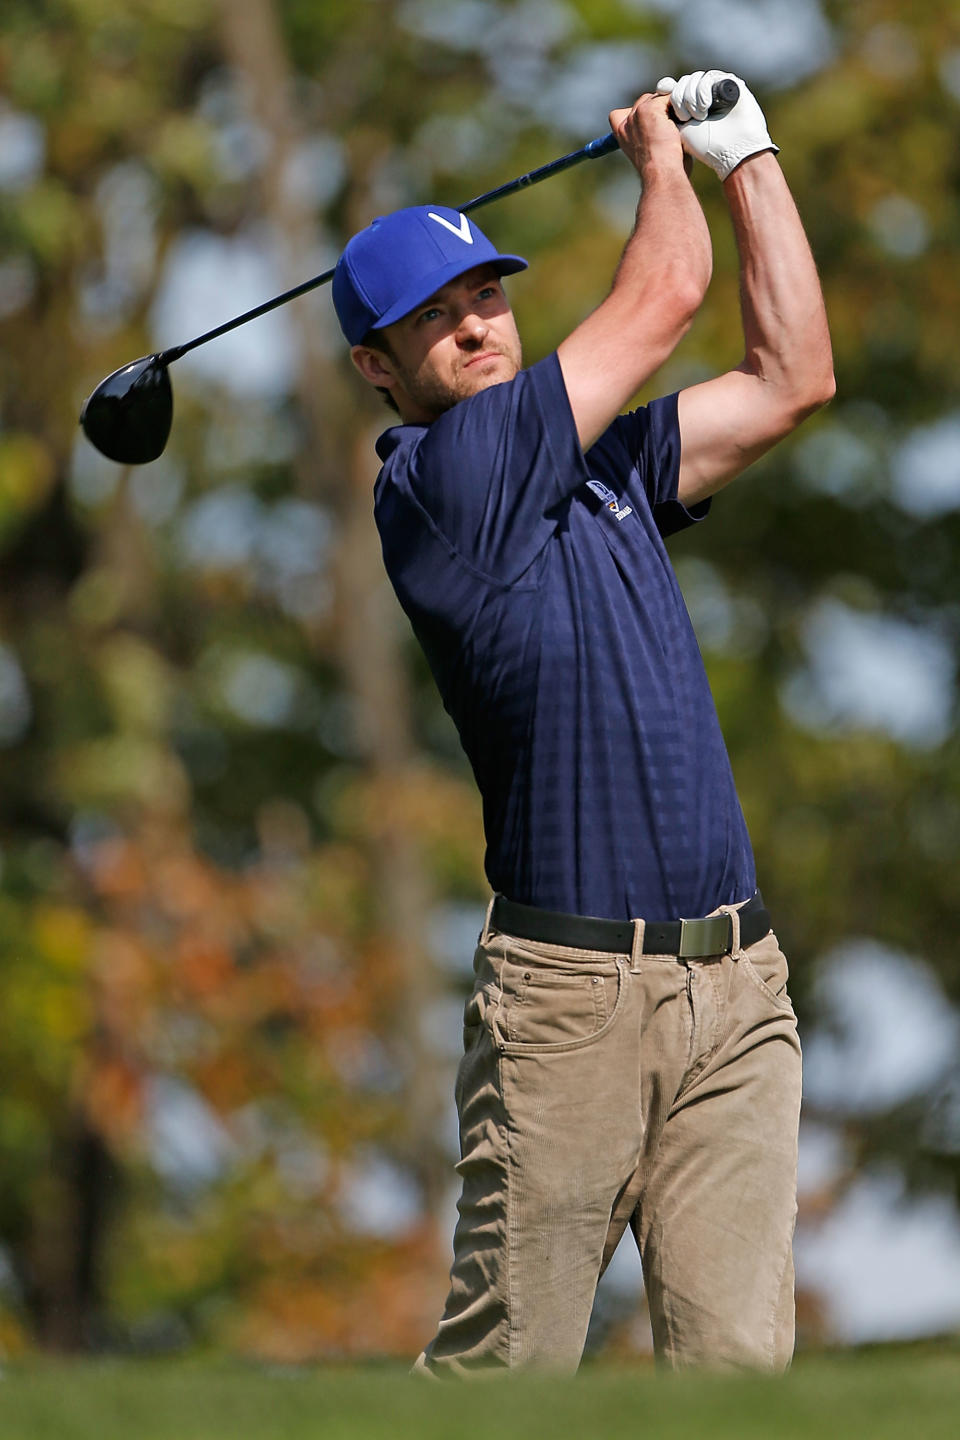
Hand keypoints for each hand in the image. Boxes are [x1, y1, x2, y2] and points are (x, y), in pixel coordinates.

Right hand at [609, 93, 686, 179]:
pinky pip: (668, 97)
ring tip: (675, 131)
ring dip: (669, 109)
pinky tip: (680, 126)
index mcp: (622, 134)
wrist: (661, 175)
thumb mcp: (652, 153)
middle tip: (670, 131)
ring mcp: (636, 114)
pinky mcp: (649, 109)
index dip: (637, 115)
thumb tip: (673, 122)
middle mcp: (626, 122)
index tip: (649, 126)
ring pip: (657, 98)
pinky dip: (678, 108)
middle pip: (645, 101)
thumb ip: (652, 134)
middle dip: (659, 110)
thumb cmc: (662, 172)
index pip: (620, 114)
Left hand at [656, 70, 777, 180]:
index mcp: (690, 106)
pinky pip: (709, 77)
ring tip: (699, 117)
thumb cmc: (706, 146)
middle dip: (679, 98)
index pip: (675, 88)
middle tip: (686, 118)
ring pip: (695, 78)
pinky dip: (703, 91)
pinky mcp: (730, 83)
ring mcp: (717, 89)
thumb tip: (661, 86)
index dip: (668, 88)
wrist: (732, 151)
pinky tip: (706, 107)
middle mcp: (703, 95)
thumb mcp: (680, 129)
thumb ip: (669, 111)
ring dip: (691, 97)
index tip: (662, 91)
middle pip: (683, 82)